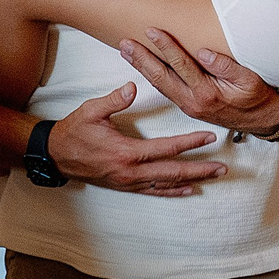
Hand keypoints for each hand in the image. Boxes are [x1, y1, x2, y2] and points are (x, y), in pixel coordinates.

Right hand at [48, 82, 225, 197]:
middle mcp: (131, 171)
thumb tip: (133, 87)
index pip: (167, 148)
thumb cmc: (74, 131)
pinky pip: (153, 191)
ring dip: (192, 180)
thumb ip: (114, 100)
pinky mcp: (125, 186)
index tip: (209, 137)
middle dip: (200, 169)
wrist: (56, 155)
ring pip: (167, 183)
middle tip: (223, 167)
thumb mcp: (91, 111)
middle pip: (174, 171)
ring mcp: (129, 182)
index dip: (190, 142)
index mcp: (127, 152)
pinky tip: (187, 190)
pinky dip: (172, 191)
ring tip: (214, 177)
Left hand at [115, 29, 278, 133]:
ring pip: (159, 84)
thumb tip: (203, 51)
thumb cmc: (256, 96)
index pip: (181, 65)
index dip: (165, 46)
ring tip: (126, 51)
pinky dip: (151, 76)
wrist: (260, 120)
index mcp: (207, 93)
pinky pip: (165, 90)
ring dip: (141, 67)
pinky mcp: (187, 106)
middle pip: (161, 77)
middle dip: (141, 59)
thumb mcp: (249, 79)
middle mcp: (193, 101)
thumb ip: (226, 66)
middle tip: (125, 43)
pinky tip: (142, 66)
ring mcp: (188, 105)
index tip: (152, 30)